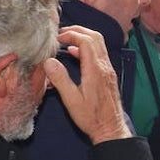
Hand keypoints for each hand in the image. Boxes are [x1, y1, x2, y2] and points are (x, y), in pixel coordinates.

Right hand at [44, 25, 130, 145]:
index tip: (57, 38)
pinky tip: (75, 54)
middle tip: (61, 33)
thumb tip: (49, 61)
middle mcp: (104, 67)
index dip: (71, 35)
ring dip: (83, 37)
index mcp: (95, 70)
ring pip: (99, 44)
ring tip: (66, 40)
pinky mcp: (108, 75)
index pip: (86, 41)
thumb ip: (60, 79)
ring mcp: (108, 70)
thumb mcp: (72, 100)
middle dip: (78, 31)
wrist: (110, 128)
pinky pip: (99, 53)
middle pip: (95, 37)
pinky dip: (87, 47)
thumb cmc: (91, 118)